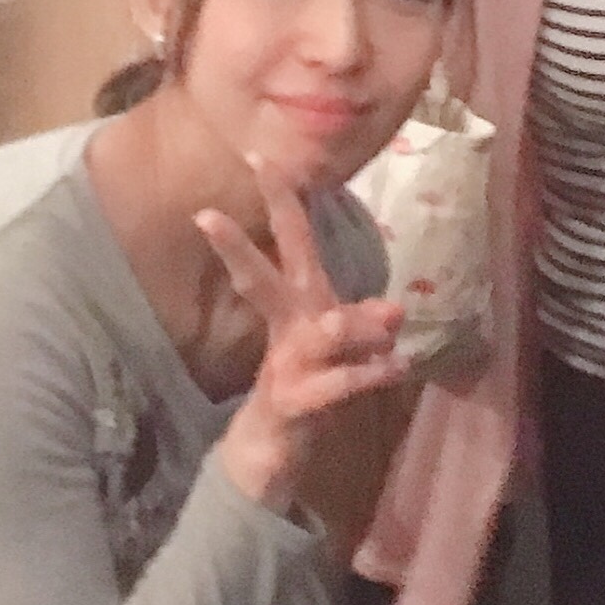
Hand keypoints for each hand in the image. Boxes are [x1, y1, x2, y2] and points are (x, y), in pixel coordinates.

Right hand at [197, 158, 408, 511]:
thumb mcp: (342, 343)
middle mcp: (289, 325)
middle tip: (205, 217)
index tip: (259, 155)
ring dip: (346, 328)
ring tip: (388, 318)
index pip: (291, 239)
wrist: (277, 450)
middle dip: (237, 248)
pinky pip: (337, 386)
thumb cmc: (313, 378)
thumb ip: (363, 321)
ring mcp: (287, 365)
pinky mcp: (297, 404)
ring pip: (316, 336)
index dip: (279, 197)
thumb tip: (393, 310)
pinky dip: (369, 376)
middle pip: (261, 279)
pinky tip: (399, 368)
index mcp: (300, 299)